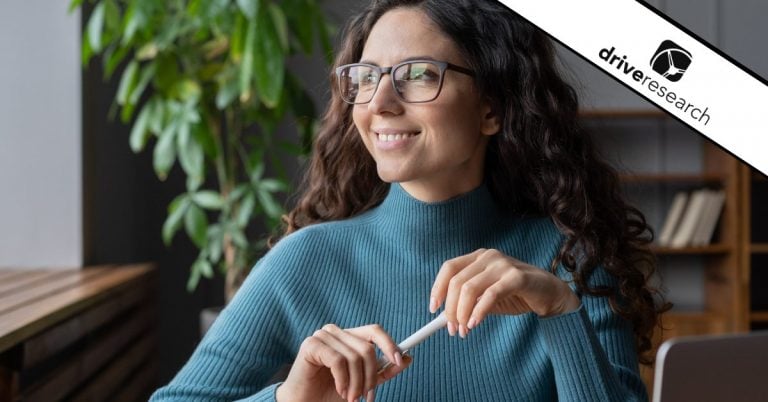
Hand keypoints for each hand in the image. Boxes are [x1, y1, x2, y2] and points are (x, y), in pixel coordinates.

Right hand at [276, 324, 412, 401]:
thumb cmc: (330, 393)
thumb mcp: (362, 383)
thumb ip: (382, 371)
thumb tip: (408, 358)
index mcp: (348, 336)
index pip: (374, 331)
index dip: (390, 344)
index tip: (400, 361)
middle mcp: (336, 331)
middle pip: (367, 347)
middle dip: (371, 376)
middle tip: (368, 397)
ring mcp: (322, 336)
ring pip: (354, 356)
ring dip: (357, 383)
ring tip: (352, 398)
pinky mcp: (311, 345)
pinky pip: (338, 360)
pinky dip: (343, 380)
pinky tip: (339, 390)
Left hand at [429, 249, 580, 337]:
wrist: (550, 295)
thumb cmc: (517, 294)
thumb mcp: (487, 297)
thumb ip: (468, 302)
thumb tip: (445, 317)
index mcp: (478, 257)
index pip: (449, 268)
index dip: (438, 289)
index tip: (433, 309)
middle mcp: (488, 256)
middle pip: (457, 282)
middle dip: (450, 309)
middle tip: (452, 329)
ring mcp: (502, 264)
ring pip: (470, 289)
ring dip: (462, 313)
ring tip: (464, 330)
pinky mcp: (516, 277)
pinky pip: (490, 295)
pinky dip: (479, 312)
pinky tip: (475, 323)